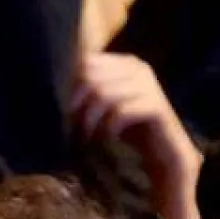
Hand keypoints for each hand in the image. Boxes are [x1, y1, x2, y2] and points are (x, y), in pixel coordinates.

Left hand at [71, 53, 200, 198]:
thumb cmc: (132, 131)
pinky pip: (120, 111)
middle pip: (91, 77)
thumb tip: (53, 82)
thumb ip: (89, 89)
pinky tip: (107, 139)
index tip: (68, 113)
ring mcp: (150, 86)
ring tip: (88, 137)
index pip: (86, 63)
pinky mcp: (157, 107)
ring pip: (103, 94)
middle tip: (75, 128)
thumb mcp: (107, 105)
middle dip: (79, 105)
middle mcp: (139, 68)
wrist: (166, 156)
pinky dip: (108, 127)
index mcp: (126, 62)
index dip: (72, 88)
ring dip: (90, 119)